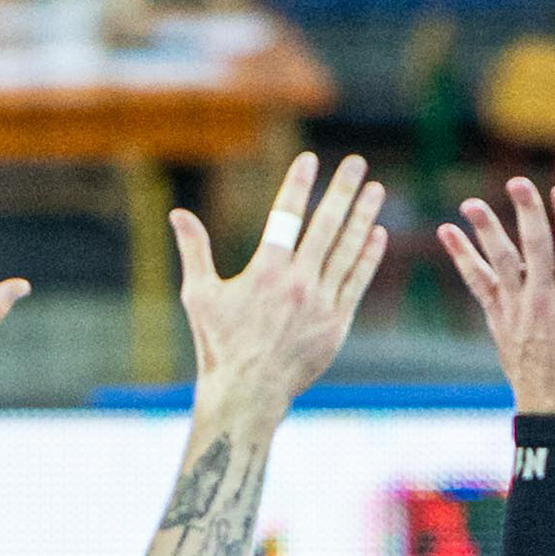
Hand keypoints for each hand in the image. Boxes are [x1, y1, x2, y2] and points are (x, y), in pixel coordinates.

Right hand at [178, 150, 384, 412]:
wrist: (247, 395)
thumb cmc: (218, 345)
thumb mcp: (199, 295)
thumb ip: (194, 250)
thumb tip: (177, 213)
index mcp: (265, 272)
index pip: (286, 216)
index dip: (299, 185)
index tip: (310, 160)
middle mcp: (297, 283)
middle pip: (326, 226)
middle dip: (343, 191)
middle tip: (357, 163)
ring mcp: (321, 304)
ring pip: (347, 251)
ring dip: (363, 217)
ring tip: (375, 189)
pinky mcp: (336, 324)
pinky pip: (357, 282)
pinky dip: (368, 256)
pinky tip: (377, 233)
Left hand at [439, 177, 554, 416]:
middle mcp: (545, 300)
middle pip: (534, 248)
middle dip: (526, 213)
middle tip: (517, 182)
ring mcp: (518, 308)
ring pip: (500, 262)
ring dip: (486, 230)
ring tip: (470, 202)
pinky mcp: (499, 317)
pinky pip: (477, 282)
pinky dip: (462, 257)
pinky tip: (447, 232)